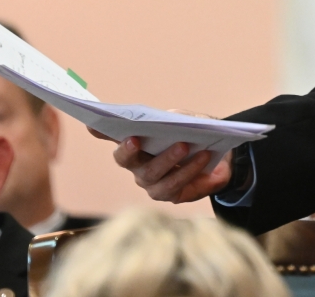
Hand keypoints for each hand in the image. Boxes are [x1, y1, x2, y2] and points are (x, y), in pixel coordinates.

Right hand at [100, 132, 232, 202]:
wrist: (223, 158)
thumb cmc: (198, 136)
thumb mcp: (189, 121)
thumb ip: (175, 119)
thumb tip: (165, 121)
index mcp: (137, 142)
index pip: (113, 136)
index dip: (100, 131)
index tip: (91, 122)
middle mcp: (137, 164)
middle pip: (125, 160)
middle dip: (128, 150)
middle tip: (135, 139)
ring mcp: (150, 182)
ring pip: (150, 174)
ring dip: (167, 158)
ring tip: (184, 146)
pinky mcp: (169, 194)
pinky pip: (173, 185)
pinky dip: (188, 170)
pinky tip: (202, 157)